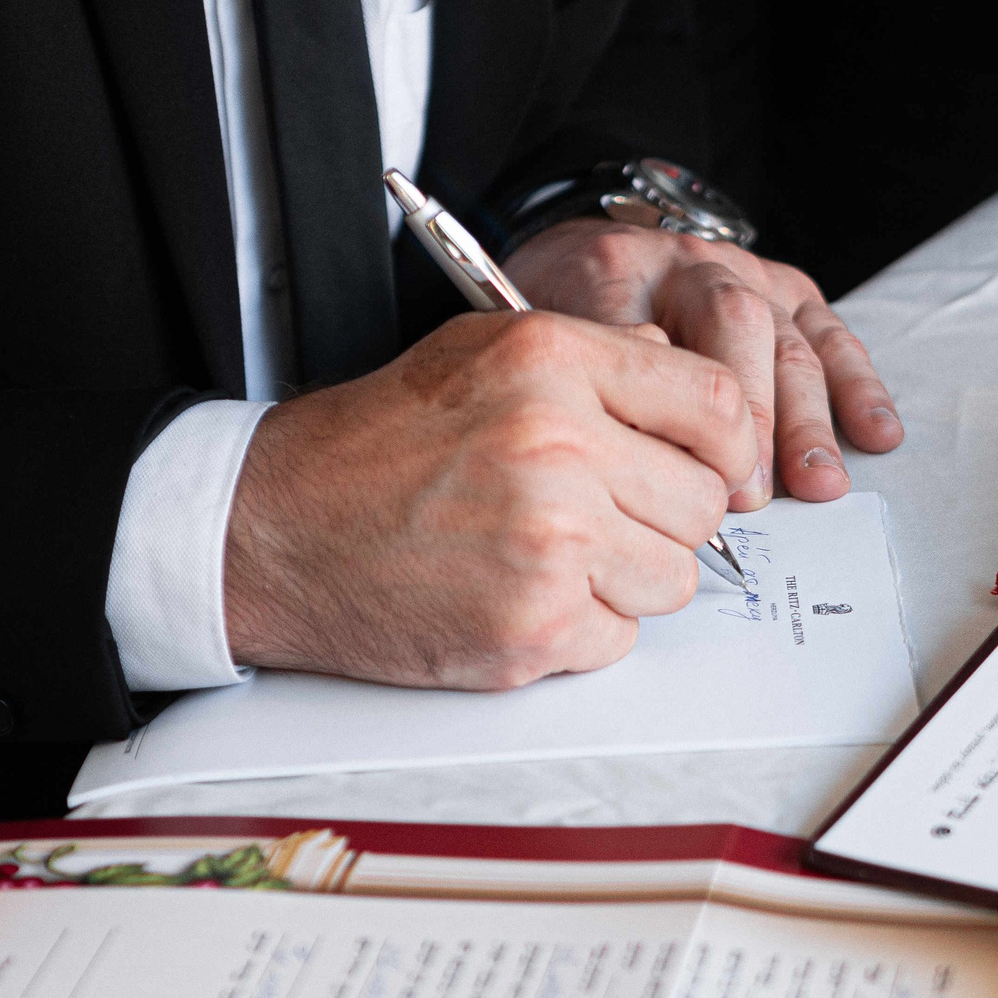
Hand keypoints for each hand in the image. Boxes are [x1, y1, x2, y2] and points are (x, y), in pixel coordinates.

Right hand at [221, 310, 755, 688]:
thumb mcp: (478, 356)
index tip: (703, 468)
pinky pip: (619, 640)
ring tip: (546, 557)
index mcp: (550, 362)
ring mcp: (548, 542)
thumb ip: (592, 360)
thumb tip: (678, 372)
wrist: (271, 534)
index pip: (717, 406)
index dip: (725, 448)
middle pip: (704, 506)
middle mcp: (558, 445)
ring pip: (672, 581)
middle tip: (595, 519)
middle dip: (662, 521)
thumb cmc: (370, 450)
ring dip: (625, 581)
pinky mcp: (532, 626)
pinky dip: (579, 632)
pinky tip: (515, 596)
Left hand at [504, 220, 903, 510]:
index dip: (675, 408)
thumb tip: (626, 465)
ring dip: (808, 418)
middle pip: (736, 326)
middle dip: (751, 417)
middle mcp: (687, 264)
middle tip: (752, 494)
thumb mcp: (533, 344)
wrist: (578, 255)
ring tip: (818, 483)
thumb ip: (572, 387)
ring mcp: (745, 274)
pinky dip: (858, 386)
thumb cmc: (558, 317)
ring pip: (788, 339)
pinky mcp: (788, 290)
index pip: (654, 334)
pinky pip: (831, 334)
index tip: (683, 473)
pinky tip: (876, 433)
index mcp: (613, 271)